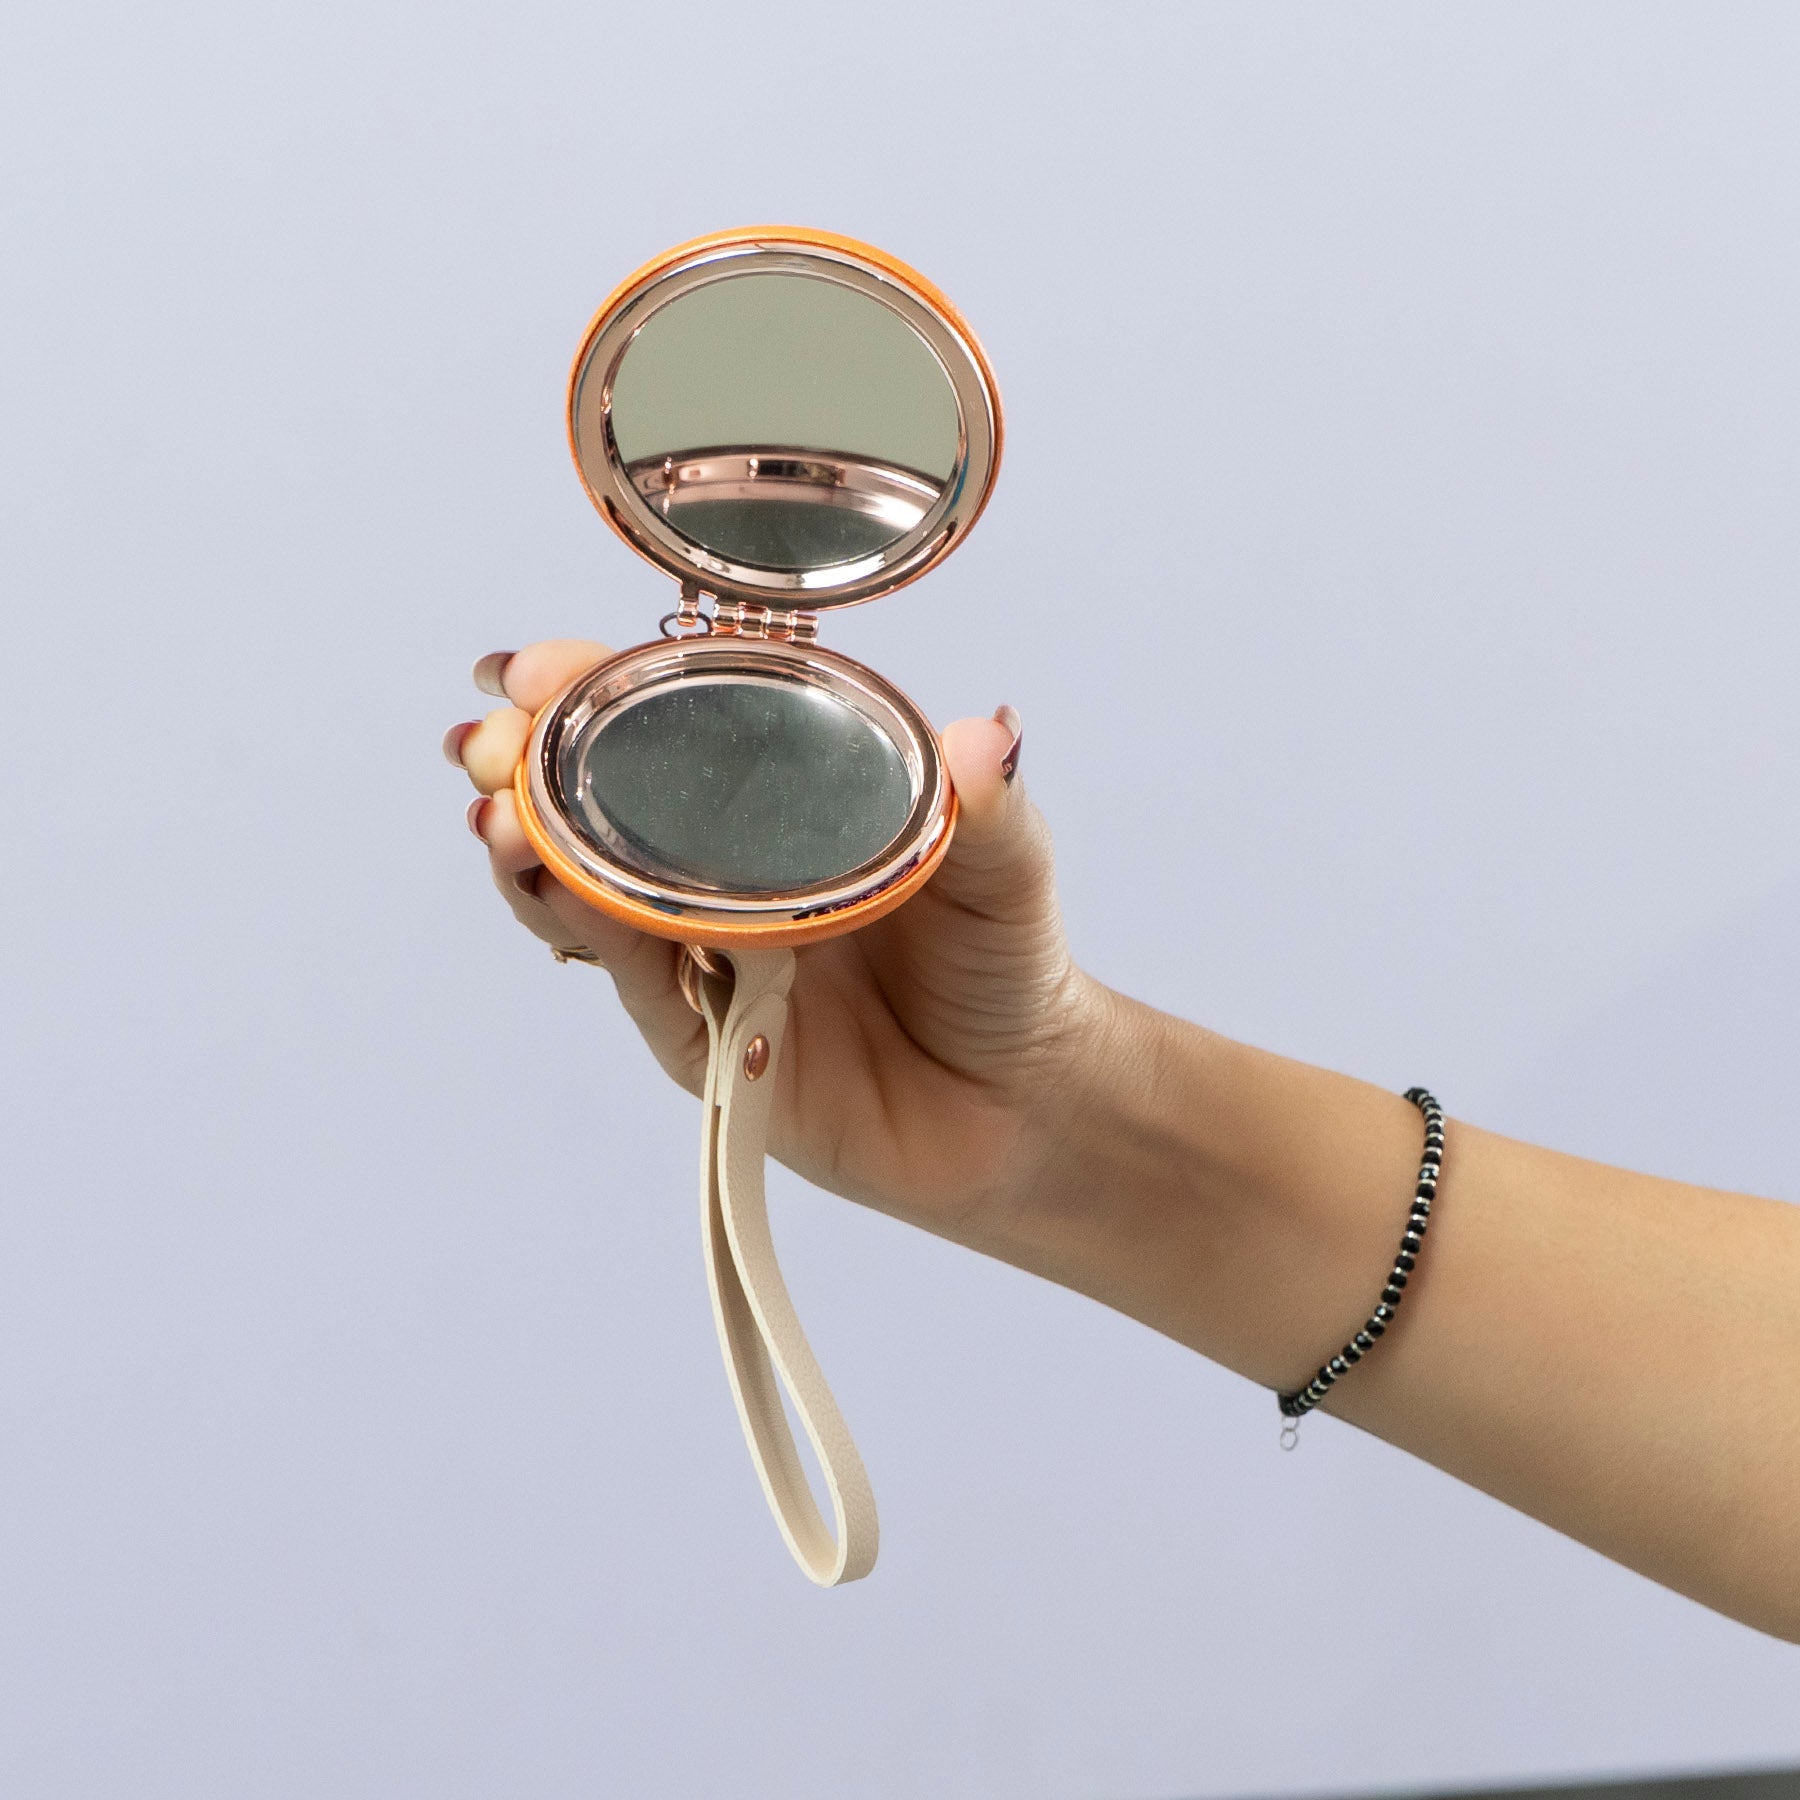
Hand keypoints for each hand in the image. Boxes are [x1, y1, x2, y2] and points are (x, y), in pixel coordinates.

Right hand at [446, 639, 1108, 1252]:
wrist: (1016, 1107)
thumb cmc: (1006, 968)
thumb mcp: (1008, 873)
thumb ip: (994, 809)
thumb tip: (989, 734)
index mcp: (783, 801)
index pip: (672, 722)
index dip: (595, 689)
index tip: (538, 669)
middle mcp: (725, 869)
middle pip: (601, 803)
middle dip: (529, 764)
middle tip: (490, 741)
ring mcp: (703, 952)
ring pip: (588, 892)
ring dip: (533, 851)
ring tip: (501, 819)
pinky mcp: (698, 1038)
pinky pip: (637, 978)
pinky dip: (595, 933)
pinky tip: (561, 894)